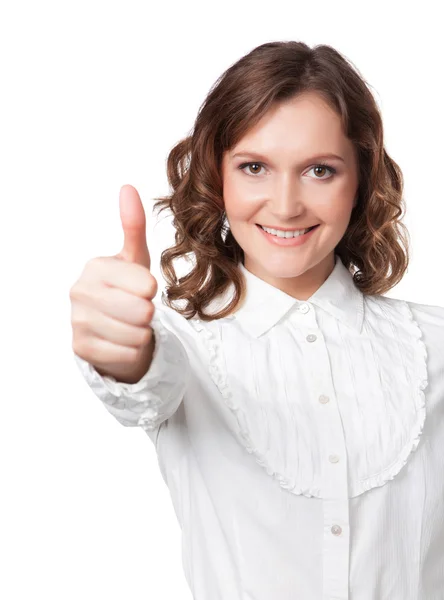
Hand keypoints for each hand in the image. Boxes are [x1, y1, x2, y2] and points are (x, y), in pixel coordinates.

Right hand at [70, 184, 157, 382]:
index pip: (146, 285)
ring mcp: (78, 322)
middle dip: (148, 314)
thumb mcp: (134, 259)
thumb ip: (133, 226)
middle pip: (143, 311)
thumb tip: (127, 187)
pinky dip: (132, 351)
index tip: (141, 289)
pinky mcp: (82, 349)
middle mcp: (80, 292)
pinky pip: (128, 354)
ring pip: (137, 335)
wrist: (112, 328)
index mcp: (95, 267)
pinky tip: (122, 341)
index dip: (151, 290)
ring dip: (142, 333)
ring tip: (130, 325)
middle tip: (137, 310)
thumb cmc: (126, 290)